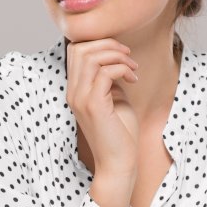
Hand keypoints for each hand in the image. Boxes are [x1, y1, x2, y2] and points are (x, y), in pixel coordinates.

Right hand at [66, 38, 140, 206]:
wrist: (118, 162)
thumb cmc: (120, 133)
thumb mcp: (114, 98)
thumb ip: (109, 79)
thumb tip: (115, 60)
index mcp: (75, 89)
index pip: (75, 50)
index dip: (99, 44)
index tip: (121, 54)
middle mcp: (73, 92)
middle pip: (80, 48)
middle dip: (108, 44)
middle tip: (128, 55)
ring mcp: (80, 98)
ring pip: (90, 57)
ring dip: (116, 55)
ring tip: (132, 67)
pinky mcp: (94, 105)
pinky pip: (105, 72)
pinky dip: (122, 68)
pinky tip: (133, 79)